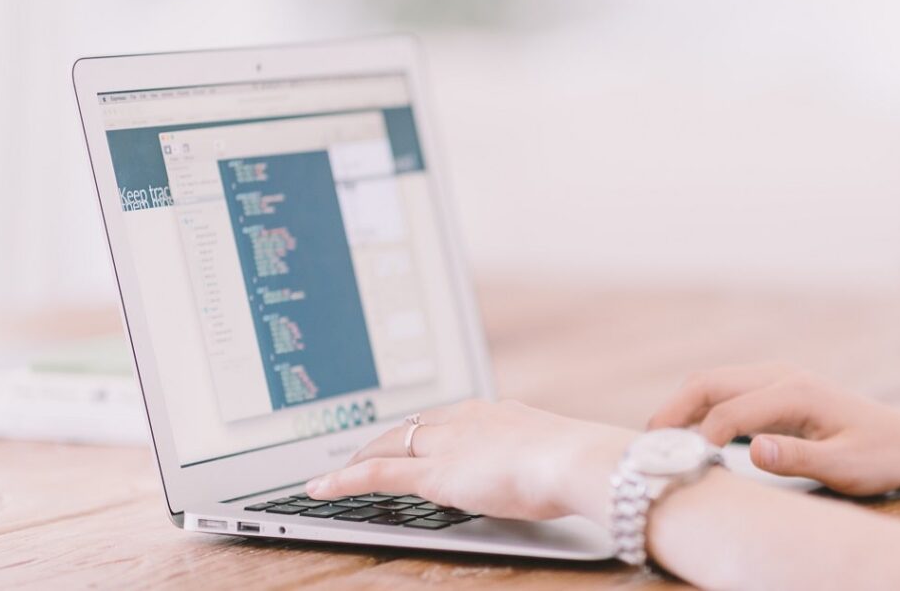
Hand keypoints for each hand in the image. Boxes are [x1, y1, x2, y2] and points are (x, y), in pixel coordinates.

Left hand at [306, 399, 636, 521]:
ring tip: (339, 471)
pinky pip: (377, 474)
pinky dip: (345, 480)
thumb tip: (537, 467)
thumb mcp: (552, 453)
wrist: (576, 460)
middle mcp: (463, 419)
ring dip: (361, 457)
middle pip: (410, 426)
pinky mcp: (433, 473)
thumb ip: (533, 455)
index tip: (413, 436)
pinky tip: (322, 488)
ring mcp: (446, 444)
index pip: (443, 417)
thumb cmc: (578, 462)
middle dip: (383, 439)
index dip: (420, 429)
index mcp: (493, 412)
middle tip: (362, 451)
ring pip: (388, 445)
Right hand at [648, 363, 899, 494]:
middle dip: (673, 409)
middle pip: (709, 382)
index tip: (682, 464)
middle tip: (648, 441)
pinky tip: (685, 432)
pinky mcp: (769, 389)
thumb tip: (752, 451)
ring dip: (680, 405)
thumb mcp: (845, 467)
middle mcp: (779, 376)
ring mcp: (772, 379)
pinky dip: (695, 407)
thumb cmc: (876, 456)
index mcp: (795, 392)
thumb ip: (798, 459)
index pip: (729, 411)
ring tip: (658, 437)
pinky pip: (722, 391)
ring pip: (710, 382)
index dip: (700, 436)